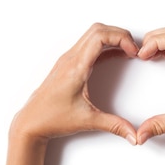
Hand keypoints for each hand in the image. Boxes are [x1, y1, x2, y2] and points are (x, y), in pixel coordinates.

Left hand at [10, 23, 138, 144]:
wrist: (31, 122)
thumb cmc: (52, 118)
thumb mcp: (87, 121)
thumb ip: (114, 126)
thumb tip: (134, 135)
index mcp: (76, 67)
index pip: (100, 37)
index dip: (121, 38)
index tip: (133, 51)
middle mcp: (70, 59)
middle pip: (98, 30)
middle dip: (120, 34)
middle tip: (134, 49)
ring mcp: (68, 59)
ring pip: (92, 34)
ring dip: (112, 38)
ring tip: (127, 50)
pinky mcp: (68, 64)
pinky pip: (89, 45)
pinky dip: (105, 46)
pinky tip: (116, 55)